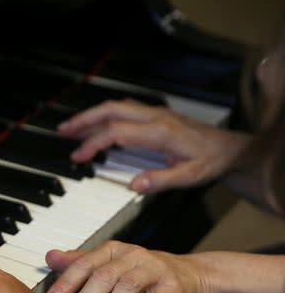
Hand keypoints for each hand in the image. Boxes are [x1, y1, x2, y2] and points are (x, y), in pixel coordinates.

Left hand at [44, 241, 209, 292]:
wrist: (189, 279)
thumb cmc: (140, 276)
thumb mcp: (109, 267)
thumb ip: (80, 264)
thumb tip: (50, 257)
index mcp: (112, 251)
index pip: (85, 264)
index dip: (67, 283)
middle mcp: (132, 256)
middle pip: (105, 276)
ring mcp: (155, 270)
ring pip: (129, 287)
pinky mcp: (174, 288)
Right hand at [57, 99, 249, 193]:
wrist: (231, 148)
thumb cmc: (211, 161)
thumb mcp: (190, 176)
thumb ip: (161, 180)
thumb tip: (134, 185)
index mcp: (160, 132)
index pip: (116, 132)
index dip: (93, 144)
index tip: (78, 157)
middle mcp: (155, 117)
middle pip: (110, 110)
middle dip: (83, 120)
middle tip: (62, 131)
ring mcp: (155, 113)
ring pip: (115, 107)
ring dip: (91, 114)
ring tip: (70, 127)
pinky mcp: (155, 115)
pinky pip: (124, 109)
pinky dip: (104, 115)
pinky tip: (95, 124)